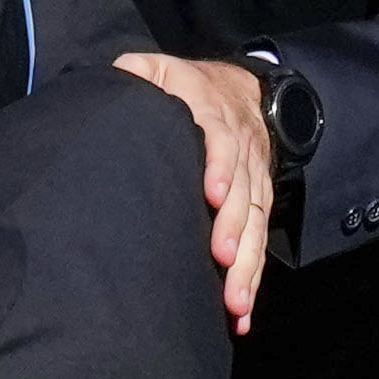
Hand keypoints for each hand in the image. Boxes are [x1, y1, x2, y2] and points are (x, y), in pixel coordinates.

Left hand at [116, 51, 279, 326]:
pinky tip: (242, 311)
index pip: (220, 140)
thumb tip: (117, 84)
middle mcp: (239, 153)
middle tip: (222, 260)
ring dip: (248, 264)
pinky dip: (254, 277)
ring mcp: (253, 182)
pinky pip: (261, 243)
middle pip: (243, 193)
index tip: (213, 196)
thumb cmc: (185, 85)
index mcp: (212, 115)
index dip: (219, 166)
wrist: (246, 92)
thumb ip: (136, 73)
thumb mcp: (157, 67)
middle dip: (235, 229)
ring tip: (235, 301)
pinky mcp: (260, 205)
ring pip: (256, 225)